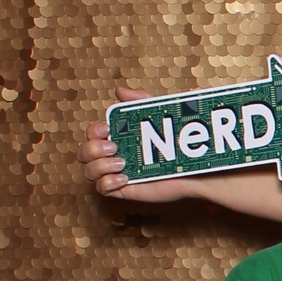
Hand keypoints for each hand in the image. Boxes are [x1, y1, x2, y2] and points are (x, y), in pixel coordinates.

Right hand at [78, 87, 194, 202]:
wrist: (197, 166)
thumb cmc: (181, 141)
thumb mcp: (159, 114)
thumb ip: (140, 100)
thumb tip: (119, 90)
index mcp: (119, 137)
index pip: (92, 134)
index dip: (92, 131)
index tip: (107, 129)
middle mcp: (115, 155)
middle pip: (84, 153)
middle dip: (91, 149)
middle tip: (114, 146)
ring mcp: (119, 173)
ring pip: (88, 171)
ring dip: (98, 166)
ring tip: (122, 164)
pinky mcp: (127, 189)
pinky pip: (102, 189)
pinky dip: (107, 183)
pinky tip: (124, 178)